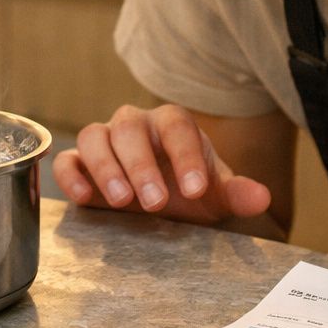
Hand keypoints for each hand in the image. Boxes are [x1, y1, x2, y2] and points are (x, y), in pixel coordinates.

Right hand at [53, 104, 271, 224]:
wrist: (162, 203)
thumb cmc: (188, 191)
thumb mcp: (215, 195)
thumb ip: (236, 194)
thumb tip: (261, 198)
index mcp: (172, 124)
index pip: (177, 127)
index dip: (186, 156)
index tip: (196, 189)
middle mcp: (134, 125)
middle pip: (129, 129)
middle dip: (142, 165)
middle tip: (155, 202)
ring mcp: (104, 141)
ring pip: (93, 136)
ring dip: (106, 168)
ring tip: (123, 202)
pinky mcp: (79, 163)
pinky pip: (67, 160)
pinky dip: (70, 175)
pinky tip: (84, 197)